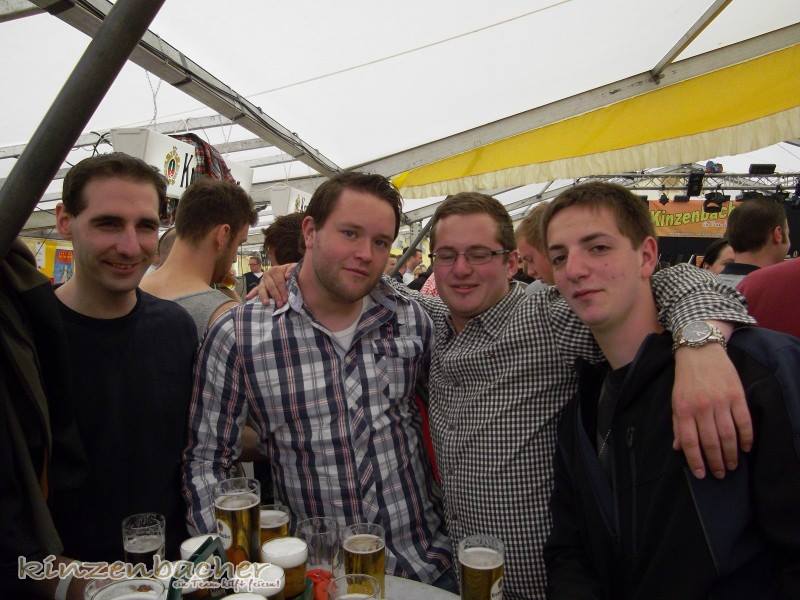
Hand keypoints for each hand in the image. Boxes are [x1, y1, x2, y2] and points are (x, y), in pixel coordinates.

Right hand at [245, 263, 295, 305]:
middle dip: (276, 295)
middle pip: (271, 286)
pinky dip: (251, 294)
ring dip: (264, 296)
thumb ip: (292, 269)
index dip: (282, 290)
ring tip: (266, 303)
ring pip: (262, 289)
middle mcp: (267, 274)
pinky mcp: (260, 286)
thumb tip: (287, 276)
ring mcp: (263, 280)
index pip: (279, 281)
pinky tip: (247, 298)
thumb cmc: (292, 272)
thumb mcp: (294, 268)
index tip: (286, 299)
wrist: (289, 273)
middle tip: (280, 304)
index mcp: (275, 270)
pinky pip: (255, 290)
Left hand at [672, 343, 752, 478]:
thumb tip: (679, 448)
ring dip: (731, 454)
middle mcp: (702, 407)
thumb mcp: (675, 401)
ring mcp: (720, 401)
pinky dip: (746, 437)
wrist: (700, 351)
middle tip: (720, 474)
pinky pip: (744, 421)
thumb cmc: (686, 379)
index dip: (696, 461)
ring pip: (728, 435)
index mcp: (683, 410)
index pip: (690, 442)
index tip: (701, 474)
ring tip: (732, 465)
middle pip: (711, 442)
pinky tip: (745, 448)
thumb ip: (677, 425)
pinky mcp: (736, 395)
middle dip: (716, 462)